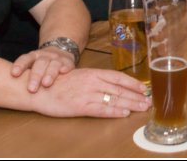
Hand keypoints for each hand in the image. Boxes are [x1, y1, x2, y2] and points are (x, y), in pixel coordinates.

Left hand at [11, 46, 76, 92]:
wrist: (60, 51)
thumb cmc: (41, 65)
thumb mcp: (32, 65)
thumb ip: (24, 74)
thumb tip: (6, 90)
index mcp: (33, 56)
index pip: (25, 59)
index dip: (19, 66)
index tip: (14, 74)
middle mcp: (45, 56)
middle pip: (39, 64)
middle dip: (35, 76)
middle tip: (31, 89)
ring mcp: (57, 58)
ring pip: (53, 64)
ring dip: (49, 74)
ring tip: (46, 84)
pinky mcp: (68, 62)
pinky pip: (67, 65)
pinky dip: (65, 68)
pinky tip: (64, 72)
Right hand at [31, 68, 150, 117]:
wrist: (37, 88)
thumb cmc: (58, 83)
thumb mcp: (79, 76)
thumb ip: (95, 80)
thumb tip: (112, 86)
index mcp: (93, 73)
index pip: (118, 77)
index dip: (133, 83)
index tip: (145, 88)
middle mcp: (93, 82)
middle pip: (120, 89)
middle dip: (136, 96)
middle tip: (149, 101)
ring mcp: (87, 94)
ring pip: (114, 99)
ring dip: (130, 104)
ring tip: (142, 108)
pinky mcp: (80, 106)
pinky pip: (101, 109)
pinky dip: (114, 111)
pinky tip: (124, 113)